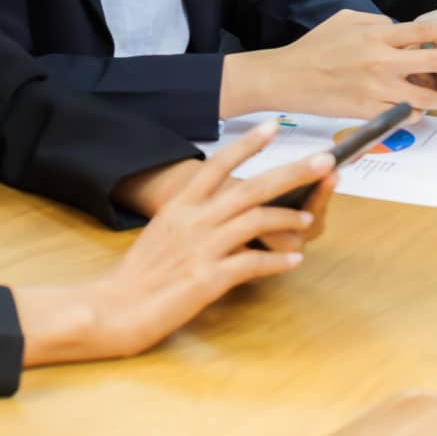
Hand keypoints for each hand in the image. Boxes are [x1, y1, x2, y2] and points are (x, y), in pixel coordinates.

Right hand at [17, 121, 335, 365]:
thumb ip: (193, 217)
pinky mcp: (207, 279)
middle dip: (292, 171)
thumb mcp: (162, 231)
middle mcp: (192, 220)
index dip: (246, 145)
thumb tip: (229, 209)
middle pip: (250, 187)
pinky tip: (293, 262)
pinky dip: (277, 262)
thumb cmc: (138, 274)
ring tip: (307, 220)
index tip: (272, 128)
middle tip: (324, 160)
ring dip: (288, 219)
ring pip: (256, 221)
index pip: (217, 165)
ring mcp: (200, 248)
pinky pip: (252, 264)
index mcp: (179, 206)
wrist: (112, 309)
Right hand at [218, 9, 436, 119]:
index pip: (426, 28)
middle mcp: (381, 60)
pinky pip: (403, 115)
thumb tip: (398, 26)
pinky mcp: (368, 110)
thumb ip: (377, 22)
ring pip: (425, 95)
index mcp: (378, 35)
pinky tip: (418, 110)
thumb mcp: (346, 20)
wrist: (286, 77)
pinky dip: (415, 113)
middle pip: (435, 60)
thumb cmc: (316, 46)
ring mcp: (376, 87)